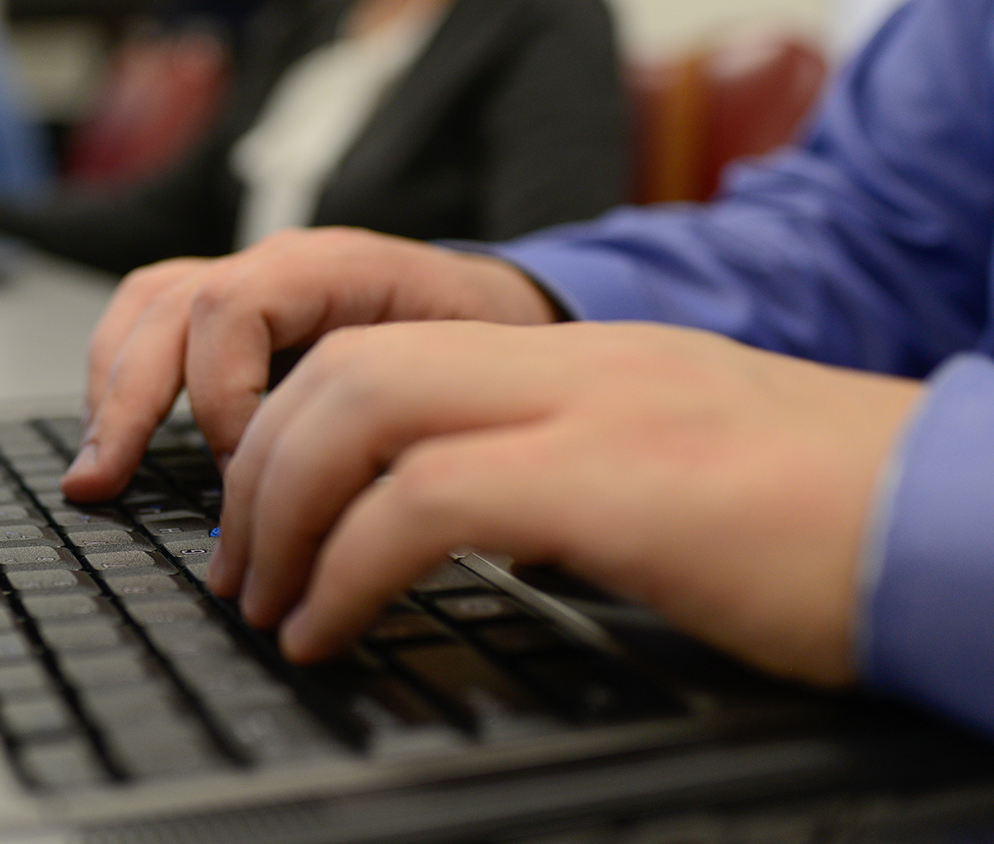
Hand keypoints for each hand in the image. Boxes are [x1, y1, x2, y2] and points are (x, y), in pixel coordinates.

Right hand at [60, 227, 558, 500]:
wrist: (500, 309)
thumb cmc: (488, 343)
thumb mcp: (463, 373)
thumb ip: (395, 416)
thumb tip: (334, 504)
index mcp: (338, 268)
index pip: (234, 307)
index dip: (222, 394)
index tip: (247, 469)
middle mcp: (282, 263)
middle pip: (169, 306)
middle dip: (127, 403)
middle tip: (103, 484)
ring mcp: (252, 279)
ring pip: (144, 306)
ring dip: (109, 389)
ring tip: (96, 466)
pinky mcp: (235, 310)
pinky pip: (150, 319)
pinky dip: (120, 376)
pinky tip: (114, 432)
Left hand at [212, 320, 920, 687]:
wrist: (952, 520)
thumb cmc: (819, 526)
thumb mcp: (664, 481)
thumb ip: (559, 482)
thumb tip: (456, 532)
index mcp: (578, 363)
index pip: (386, 351)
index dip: (295, 432)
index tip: (267, 519)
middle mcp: (572, 366)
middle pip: (350, 370)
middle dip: (261, 472)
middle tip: (240, 568)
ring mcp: (592, 411)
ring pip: (365, 412)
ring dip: (283, 514)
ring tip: (267, 603)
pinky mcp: (614, 482)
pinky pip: (423, 502)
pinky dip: (344, 568)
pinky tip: (328, 629)